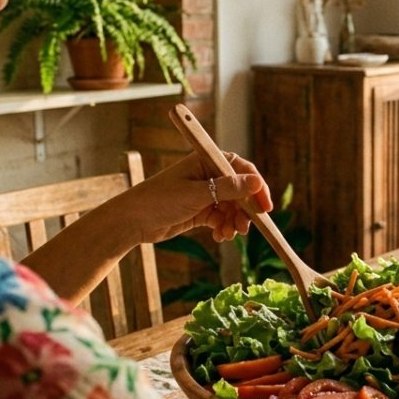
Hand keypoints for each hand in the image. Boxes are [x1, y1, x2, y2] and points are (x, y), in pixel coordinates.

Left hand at [129, 151, 273, 243]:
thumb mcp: (197, 194)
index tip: (265, 207)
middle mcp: (207, 175)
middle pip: (239, 191)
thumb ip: (229, 189)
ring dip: (234, 222)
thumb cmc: (160, 199)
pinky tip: (220, 237)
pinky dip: (223, 227)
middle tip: (245, 228)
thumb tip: (257, 182)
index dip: (256, 187)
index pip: (241, 169)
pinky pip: (220, 218)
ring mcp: (203, 193)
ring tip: (229, 234)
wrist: (133, 221)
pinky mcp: (199, 211)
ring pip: (231, 208)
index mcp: (206, 161)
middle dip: (244, 210)